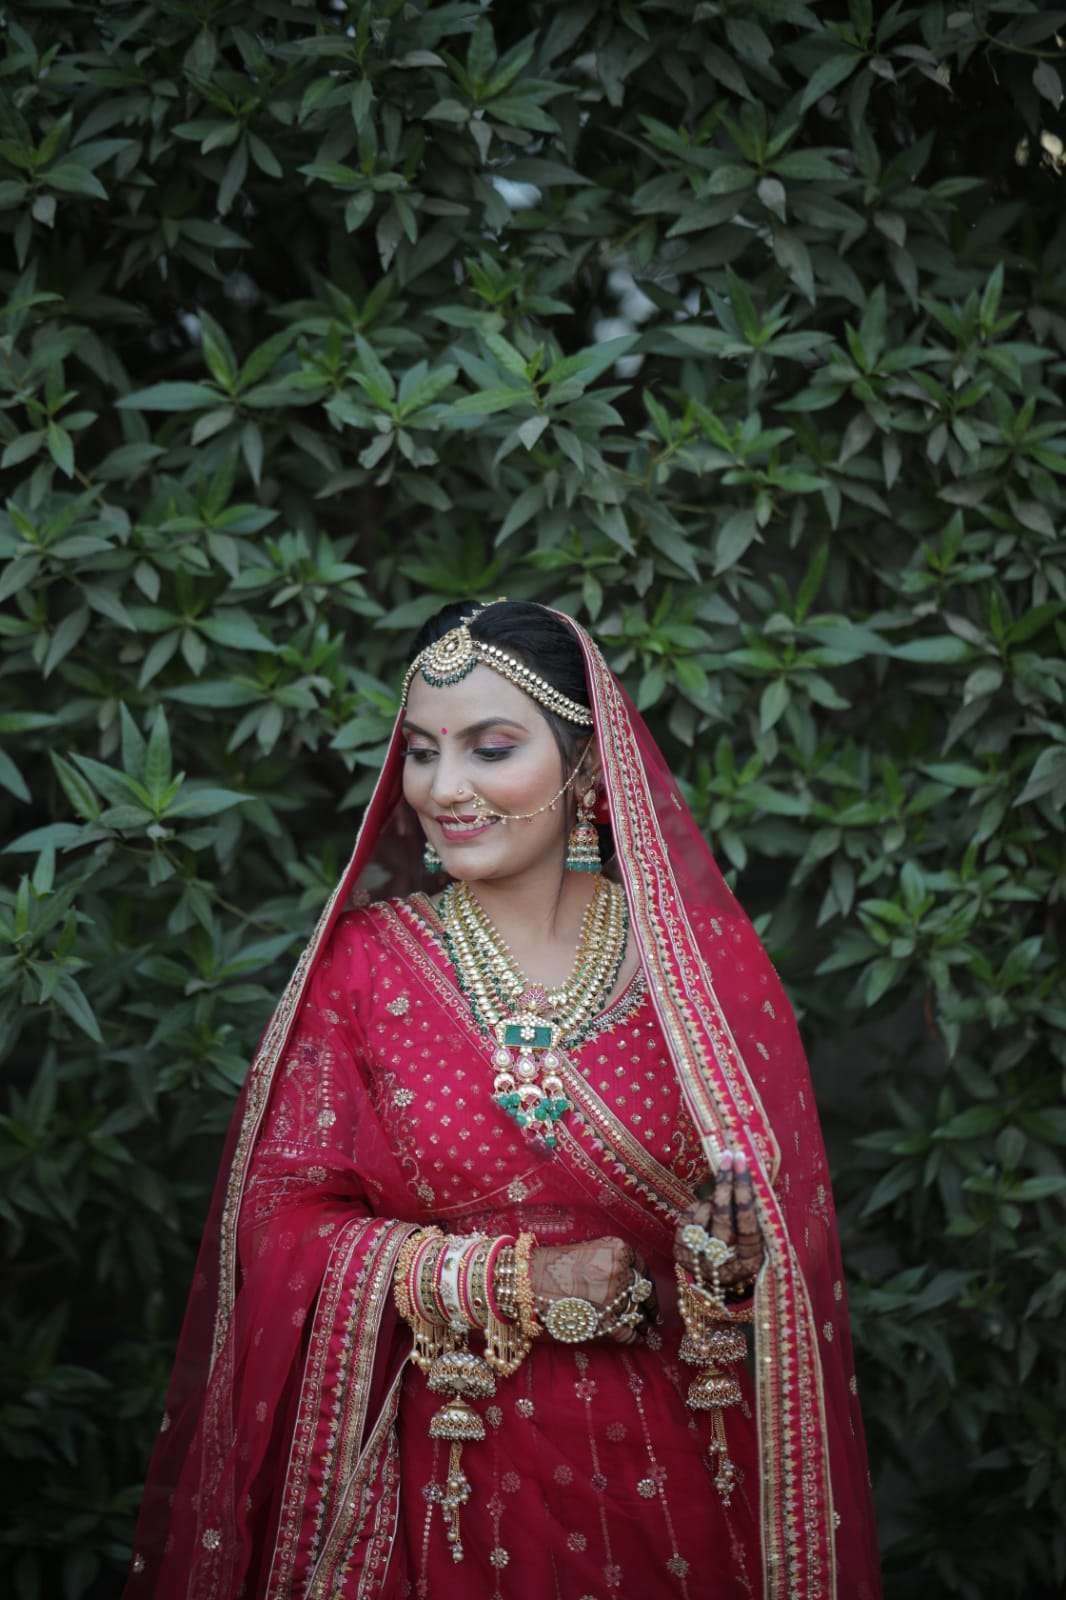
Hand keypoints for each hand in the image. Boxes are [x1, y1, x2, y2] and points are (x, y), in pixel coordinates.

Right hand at [530, 1236, 653, 1343]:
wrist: (530, 1280)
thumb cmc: (555, 1265)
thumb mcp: (590, 1250)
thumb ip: (612, 1260)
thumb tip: (629, 1279)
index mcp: (619, 1250)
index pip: (642, 1268)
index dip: (647, 1282)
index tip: (649, 1291)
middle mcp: (621, 1272)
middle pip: (644, 1291)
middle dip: (650, 1304)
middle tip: (654, 1314)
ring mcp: (616, 1298)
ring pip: (638, 1313)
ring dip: (644, 1323)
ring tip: (648, 1330)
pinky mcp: (607, 1321)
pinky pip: (629, 1332)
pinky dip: (635, 1338)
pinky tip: (638, 1340)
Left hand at [674, 1148, 763, 1294]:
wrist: (717, 1285)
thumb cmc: (743, 1253)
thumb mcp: (757, 1243)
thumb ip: (757, 1217)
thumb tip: (753, 1177)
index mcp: (749, 1262)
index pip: (747, 1223)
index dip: (744, 1192)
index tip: (742, 1164)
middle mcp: (723, 1265)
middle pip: (723, 1218)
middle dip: (726, 1183)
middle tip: (729, 1157)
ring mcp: (698, 1260)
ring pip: (703, 1216)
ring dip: (712, 1197)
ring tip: (721, 1192)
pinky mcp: (680, 1254)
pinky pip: (687, 1219)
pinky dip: (698, 1207)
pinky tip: (706, 1205)